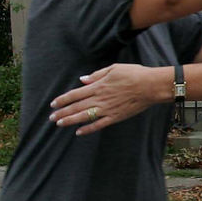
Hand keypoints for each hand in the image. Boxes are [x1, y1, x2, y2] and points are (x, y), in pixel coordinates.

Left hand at [48, 64, 165, 135]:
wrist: (150, 86)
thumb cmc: (134, 74)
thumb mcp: (114, 68)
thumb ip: (97, 75)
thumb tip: (82, 79)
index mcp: (98, 86)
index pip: (75, 94)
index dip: (62, 99)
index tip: (53, 104)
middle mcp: (99, 99)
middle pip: (76, 107)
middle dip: (62, 112)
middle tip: (51, 118)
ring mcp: (106, 109)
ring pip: (83, 117)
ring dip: (69, 121)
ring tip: (59, 124)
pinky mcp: (115, 117)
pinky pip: (98, 125)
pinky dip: (87, 129)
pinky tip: (79, 132)